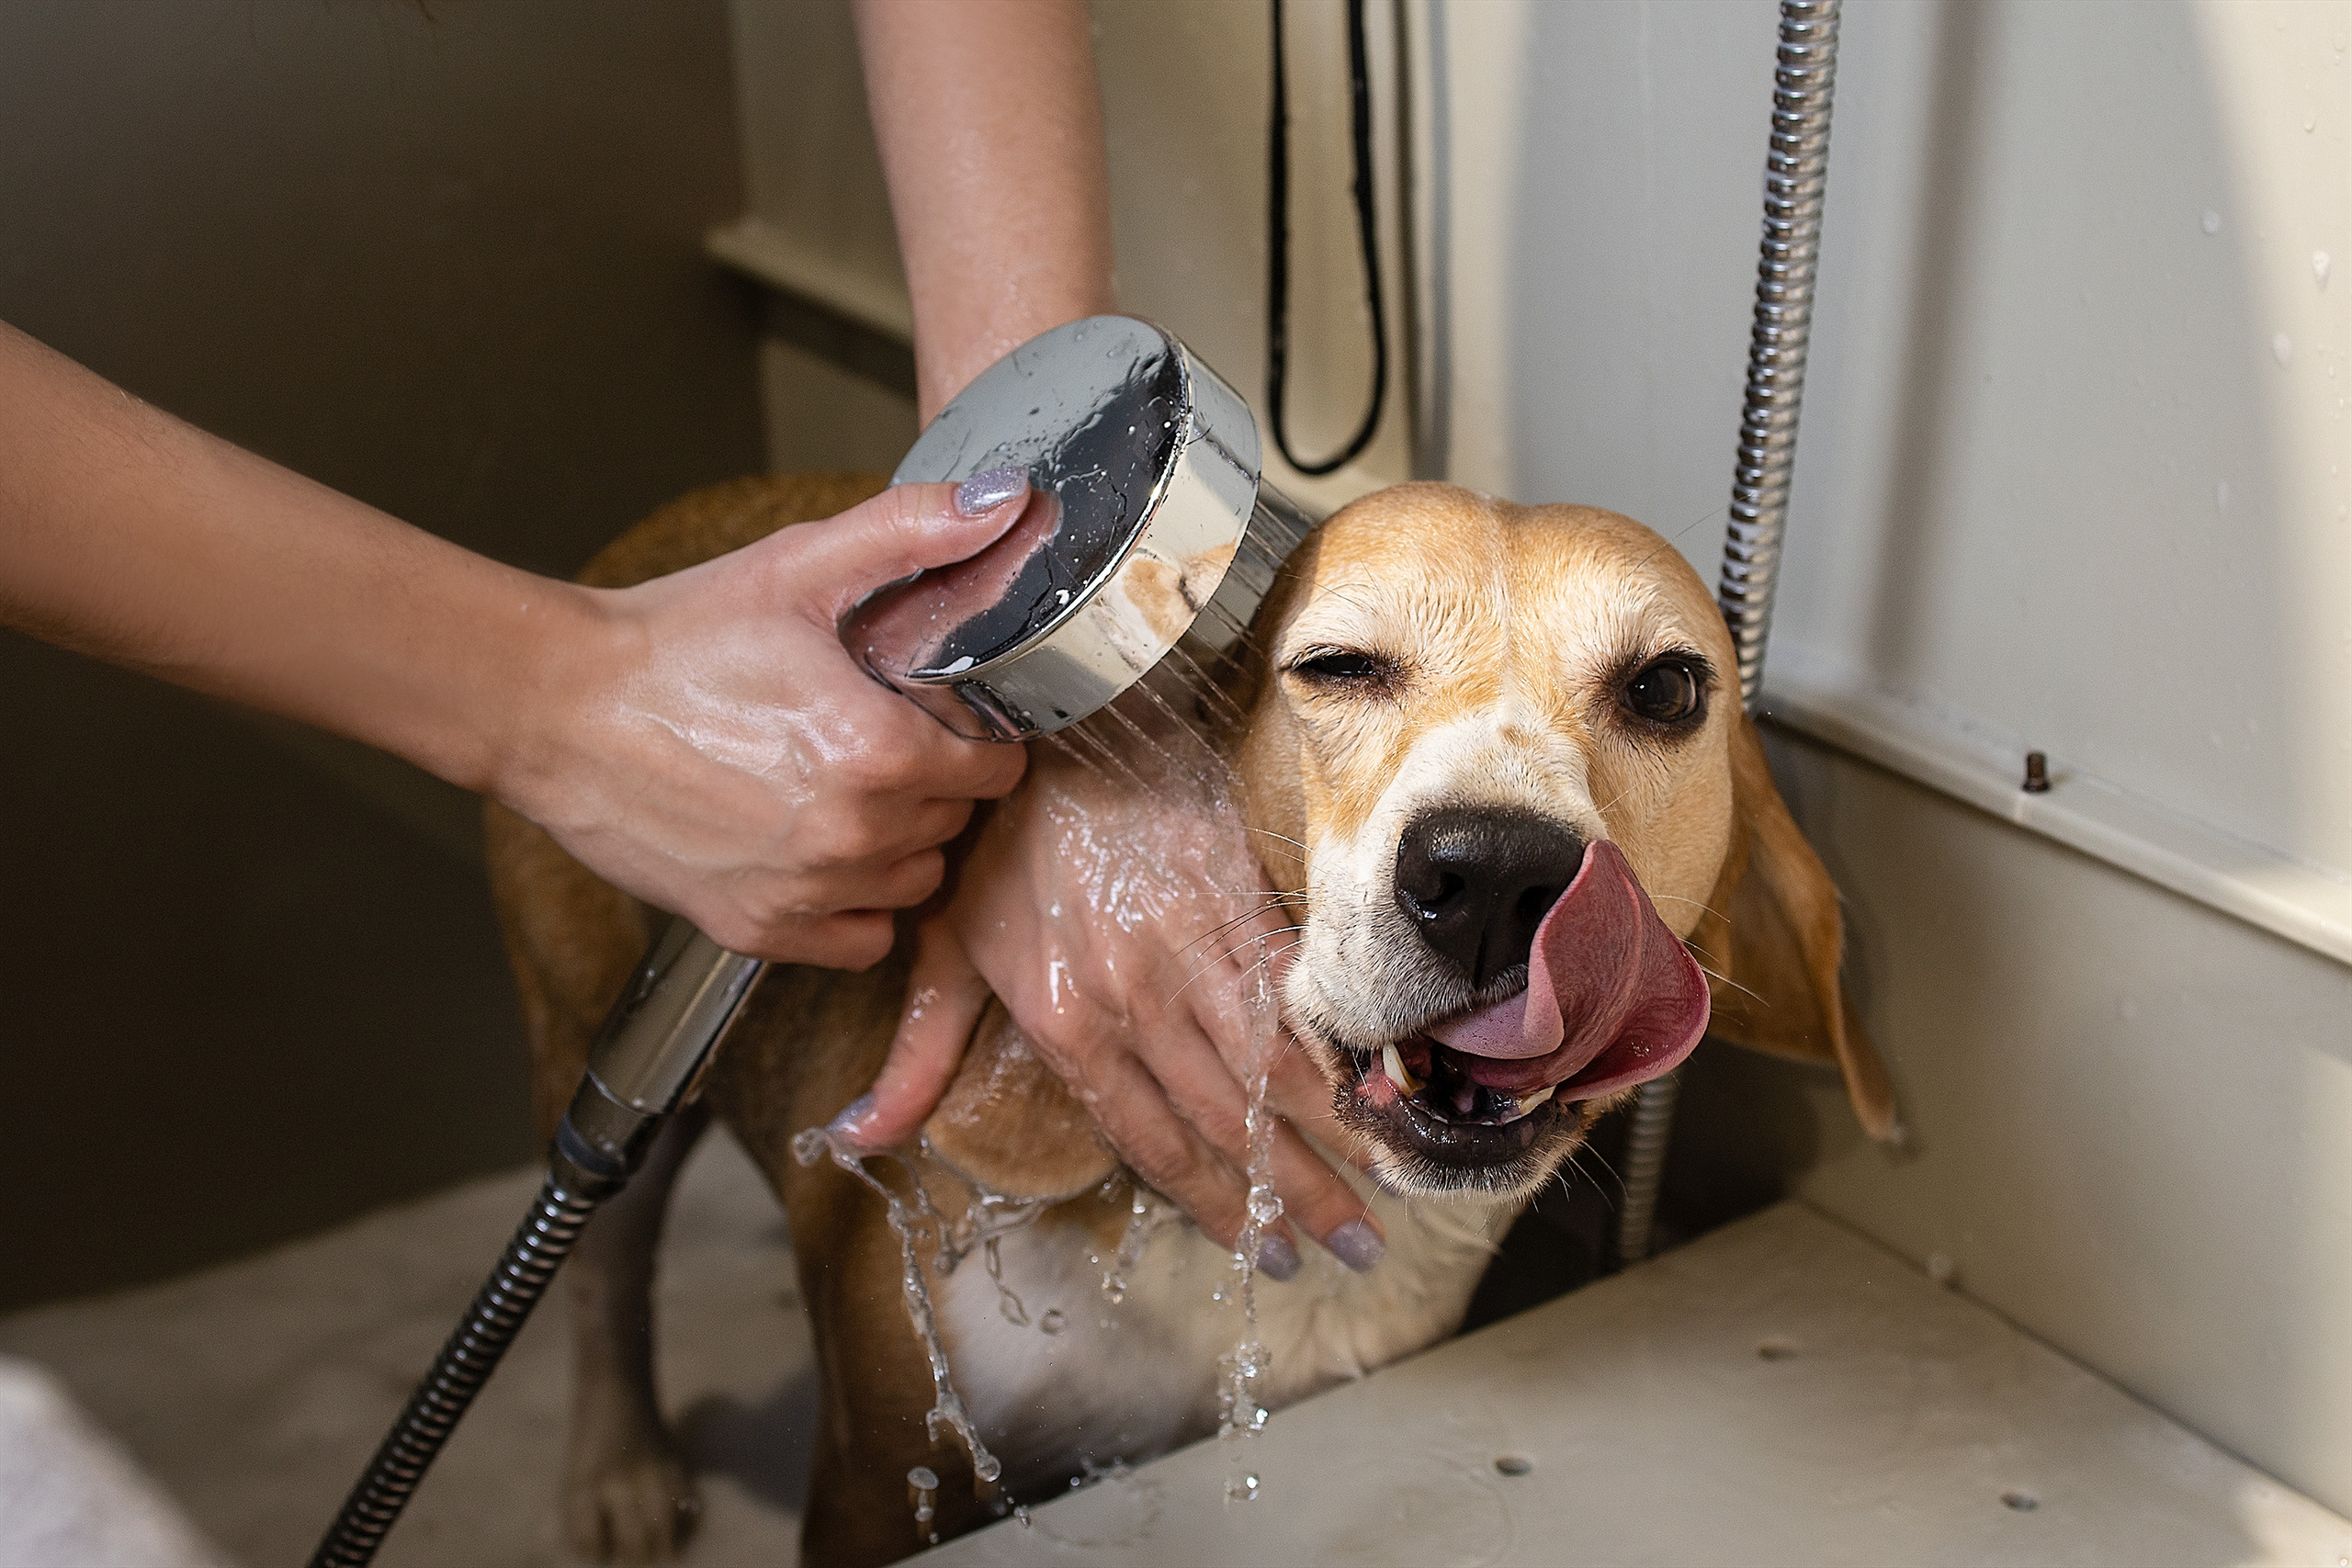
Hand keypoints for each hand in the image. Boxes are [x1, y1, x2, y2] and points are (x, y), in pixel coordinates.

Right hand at [497, 477, 1031, 966]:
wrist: (559, 708)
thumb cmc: (676, 639)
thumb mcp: (798, 565)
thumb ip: (914, 531)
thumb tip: (1010, 502)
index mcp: (879, 750)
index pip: (998, 766)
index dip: (973, 732)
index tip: (931, 711)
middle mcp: (852, 833)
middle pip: (956, 818)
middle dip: (933, 778)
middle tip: (875, 736)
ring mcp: (806, 890)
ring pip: (915, 878)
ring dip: (899, 840)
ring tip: (842, 786)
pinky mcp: (758, 927)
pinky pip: (861, 938)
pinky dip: (853, 902)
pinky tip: (817, 846)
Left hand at [834, 734, 1386, 1276]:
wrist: (1048, 711)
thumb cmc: (993, 833)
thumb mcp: (939, 946)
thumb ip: (917, 1054)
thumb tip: (859, 1135)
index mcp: (1064, 1021)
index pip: (1151, 1139)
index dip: (1213, 1205)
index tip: (1262, 1252)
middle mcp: (1134, 996)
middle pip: (1229, 1118)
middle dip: (1298, 1192)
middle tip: (1360, 1248)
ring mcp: (1193, 942)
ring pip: (1277, 1060)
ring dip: (1342, 1130)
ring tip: (1398, 1183)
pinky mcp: (1238, 888)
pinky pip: (1300, 982)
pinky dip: (1346, 1036)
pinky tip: (1390, 1077)